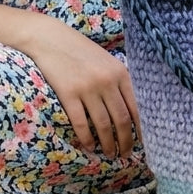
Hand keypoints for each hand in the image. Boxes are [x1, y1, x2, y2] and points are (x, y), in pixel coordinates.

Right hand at [24, 17, 140, 158]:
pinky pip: (81, 123)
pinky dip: (87, 138)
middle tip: (125, 154)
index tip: (142, 143)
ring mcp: (87, 88)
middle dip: (125, 141)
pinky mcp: (68, 94)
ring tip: (109, 154)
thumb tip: (131, 111)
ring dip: (108, 144)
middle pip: (121, 120)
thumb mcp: (106, 61)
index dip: (140, 129)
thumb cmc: (80, 51)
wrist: (50, 39)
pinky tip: (89, 147)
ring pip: (103, 125)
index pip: (136, 107)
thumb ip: (119, 81)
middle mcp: (106, 81)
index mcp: (120, 72)